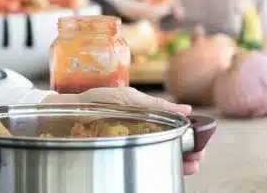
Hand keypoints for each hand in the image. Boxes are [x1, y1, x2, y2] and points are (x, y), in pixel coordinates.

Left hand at [43, 87, 202, 174]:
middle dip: (189, 150)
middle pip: (171, 143)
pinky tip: (170, 168)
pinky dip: (160, 165)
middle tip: (198, 156)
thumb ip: (155, 105)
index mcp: (143, 116)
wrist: (65, 113)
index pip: (173, 128)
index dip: (190, 136)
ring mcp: (131, 143)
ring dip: (179, 160)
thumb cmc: (93, 102)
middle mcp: (140, 130)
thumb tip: (187, 109)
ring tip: (191, 165)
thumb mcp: (127, 99)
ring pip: (161, 154)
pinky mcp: (120, 154)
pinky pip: (144, 161)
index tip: (201, 144)